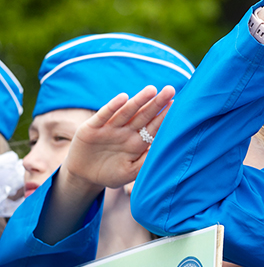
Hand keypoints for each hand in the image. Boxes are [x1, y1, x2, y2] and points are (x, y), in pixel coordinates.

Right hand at [59, 85, 175, 195]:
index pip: (154, 127)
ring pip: (126, 112)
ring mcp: (110, 128)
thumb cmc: (111, 173)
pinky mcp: (92, 128)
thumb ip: (145, 163)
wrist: (83, 176)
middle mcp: (126, 131)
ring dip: (139, 100)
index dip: (164, 116)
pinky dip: (112, 107)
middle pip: (144, 115)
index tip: (176, 104)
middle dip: (157, 103)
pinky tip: (123, 98)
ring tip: (151, 90)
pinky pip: (104, 115)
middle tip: (170, 90)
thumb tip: (163, 153)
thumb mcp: (130, 172)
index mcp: (138, 142)